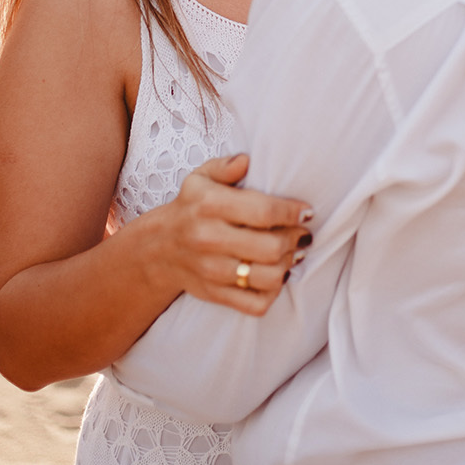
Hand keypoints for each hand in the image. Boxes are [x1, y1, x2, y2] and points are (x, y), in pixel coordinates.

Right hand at [143, 154, 312, 316]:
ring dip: (288, 266)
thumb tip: (246, 160)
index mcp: (209, 205)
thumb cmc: (191, 207)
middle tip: (302, 234)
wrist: (158, 248)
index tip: (306, 212)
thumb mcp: (200, 178)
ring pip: (267, 278)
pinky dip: (272, 293)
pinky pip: (255, 304)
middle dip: (295, 240)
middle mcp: (209, 238)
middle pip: (270, 247)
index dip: (292, 213)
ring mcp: (211, 270)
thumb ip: (225, 166)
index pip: (263, 211)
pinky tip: (275, 277)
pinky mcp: (214, 294)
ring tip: (292, 254)